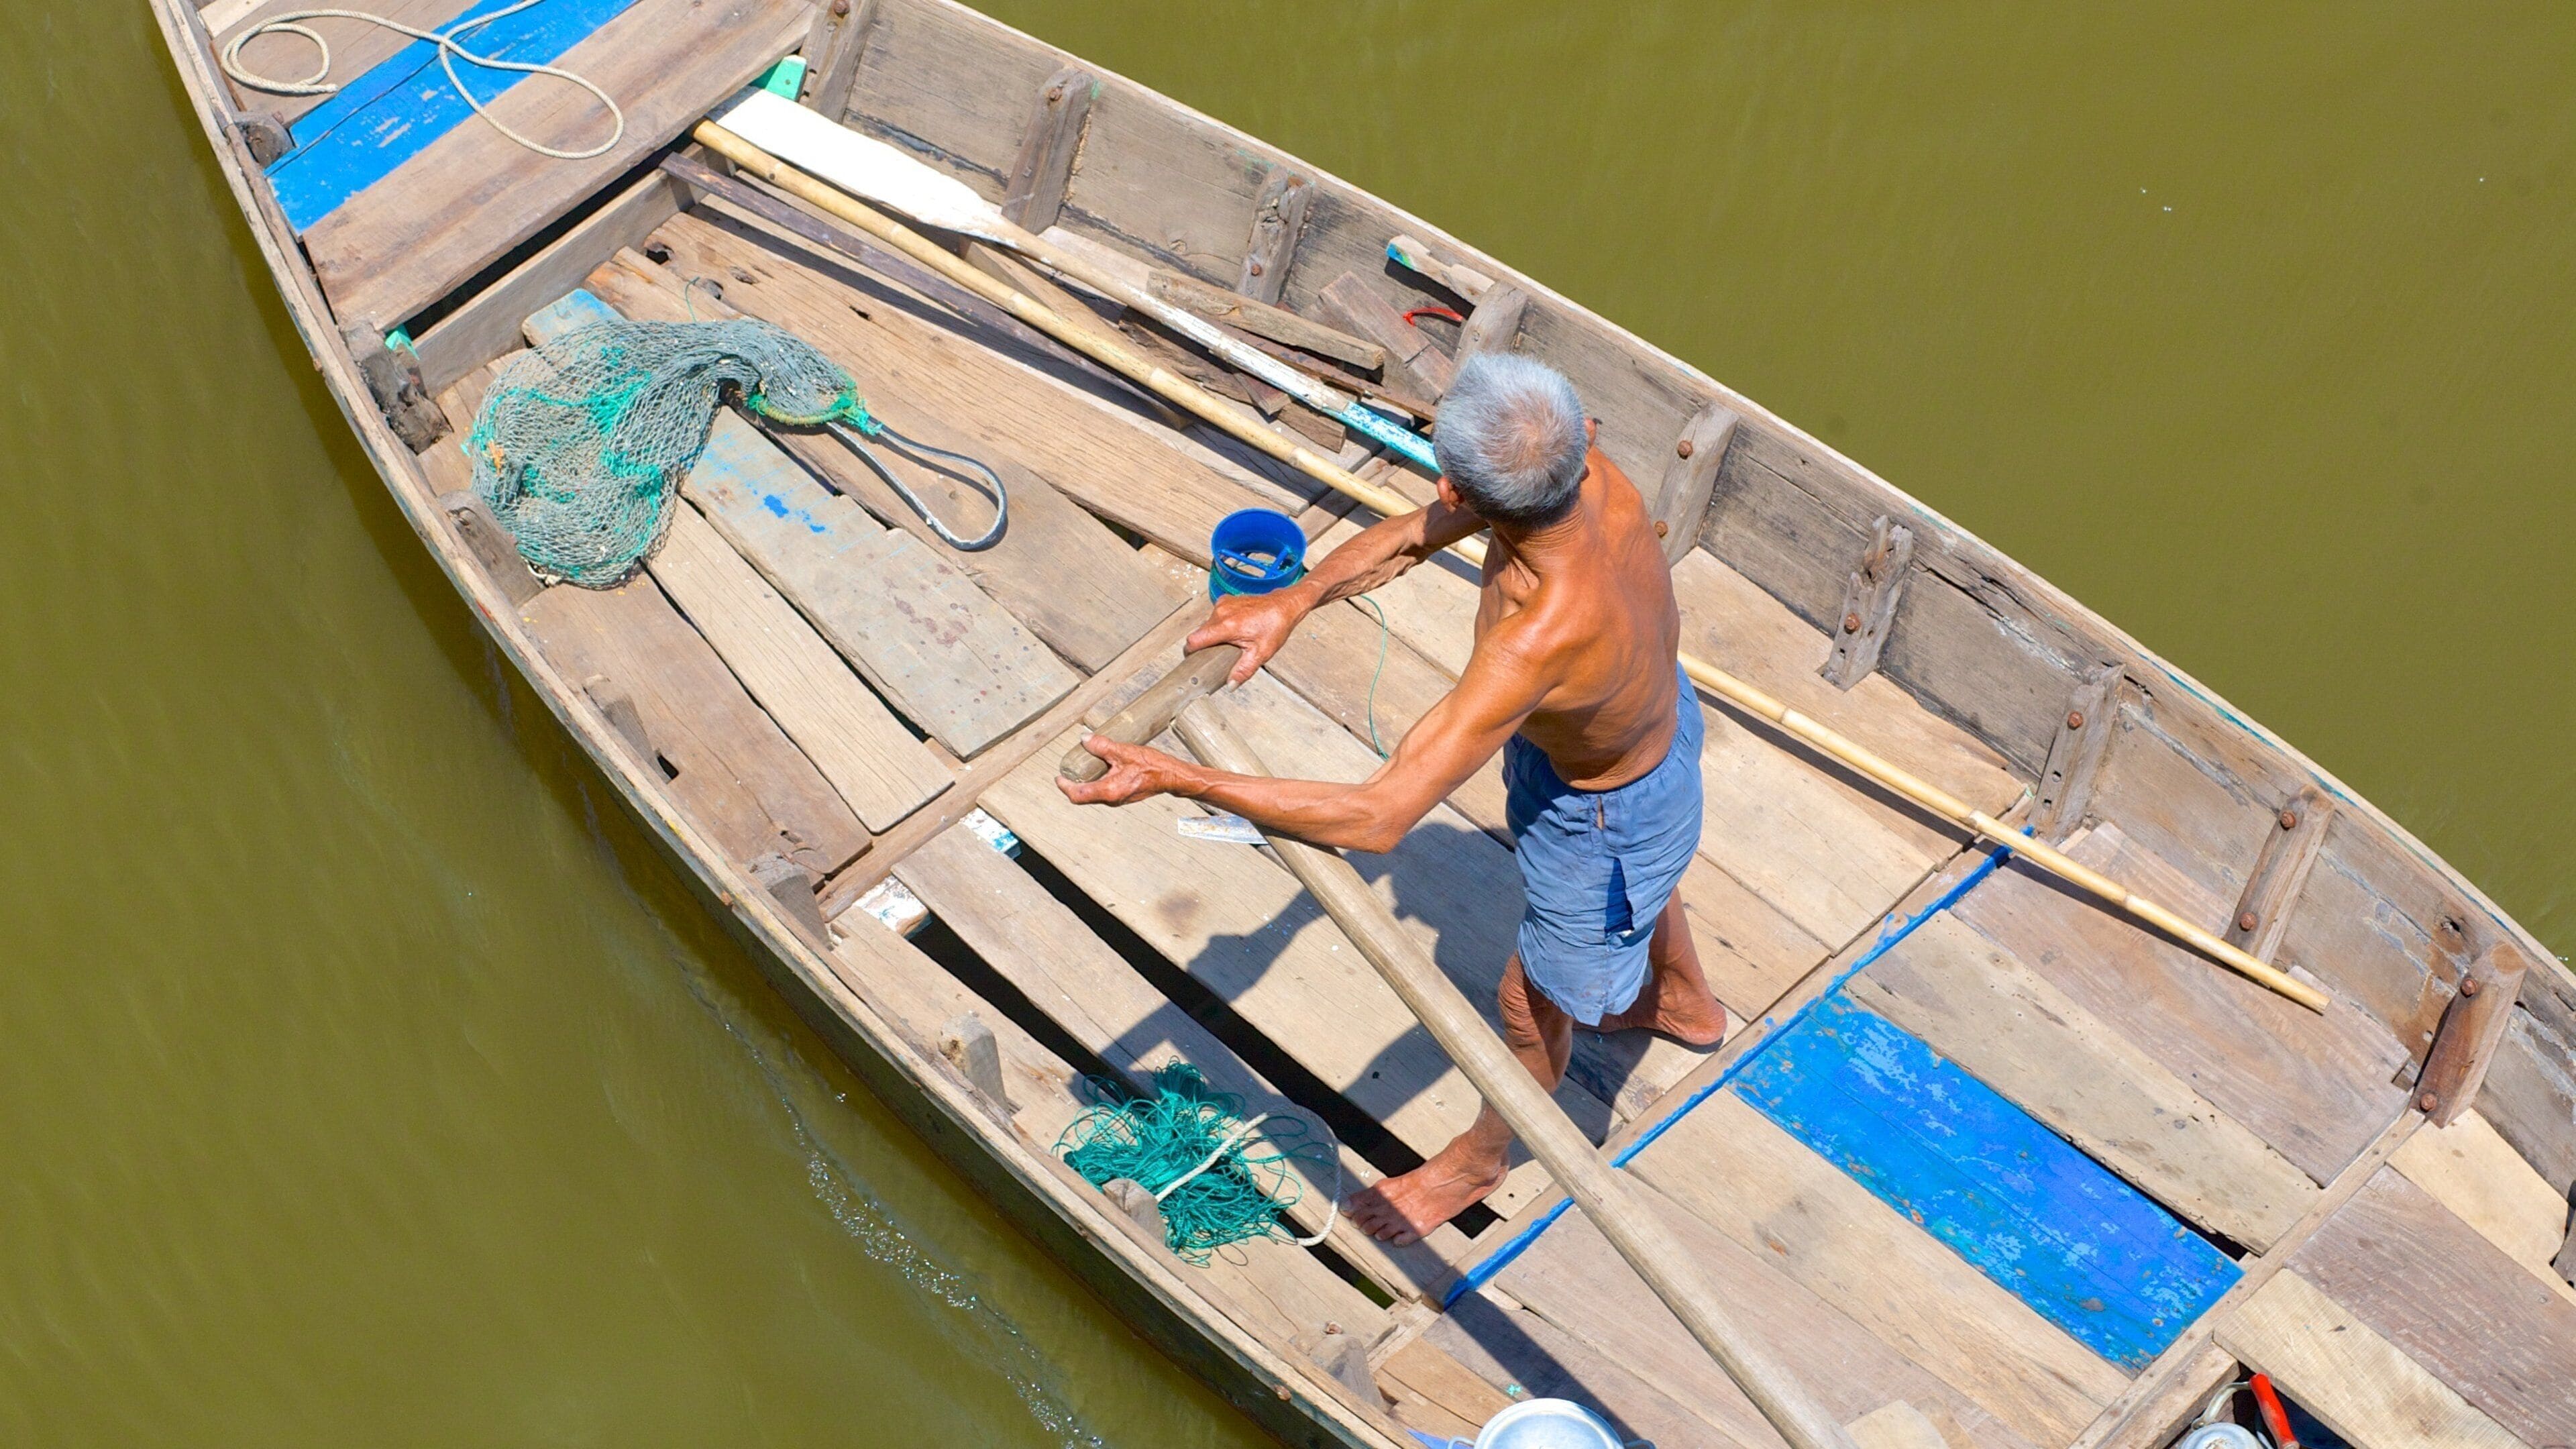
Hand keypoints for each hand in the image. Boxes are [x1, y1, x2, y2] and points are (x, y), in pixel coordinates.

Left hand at [1058, 736, 1195, 805]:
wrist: (1171, 776)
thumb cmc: (1151, 766)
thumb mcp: (1124, 751)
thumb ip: (1102, 746)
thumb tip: (1085, 739)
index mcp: (1109, 790)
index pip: (1078, 794)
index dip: (1065, 787)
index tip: (1058, 777)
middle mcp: (1111, 799)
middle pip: (1084, 797)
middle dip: (1073, 785)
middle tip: (1067, 772)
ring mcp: (1118, 799)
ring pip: (1094, 795)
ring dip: (1085, 784)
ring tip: (1080, 769)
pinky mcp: (1123, 796)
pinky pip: (1103, 792)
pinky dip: (1096, 783)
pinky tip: (1099, 770)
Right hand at [1186, 586, 1310, 683]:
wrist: (1284, 606)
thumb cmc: (1275, 626)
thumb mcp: (1261, 653)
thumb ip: (1243, 671)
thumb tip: (1230, 685)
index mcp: (1227, 625)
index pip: (1194, 640)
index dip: (1191, 652)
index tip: (1194, 660)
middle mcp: (1221, 612)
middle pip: (1200, 633)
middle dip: (1207, 645)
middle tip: (1220, 654)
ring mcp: (1223, 604)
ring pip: (1207, 625)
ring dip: (1215, 635)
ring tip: (1232, 641)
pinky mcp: (1226, 600)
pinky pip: (1215, 617)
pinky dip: (1221, 625)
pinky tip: (1236, 629)